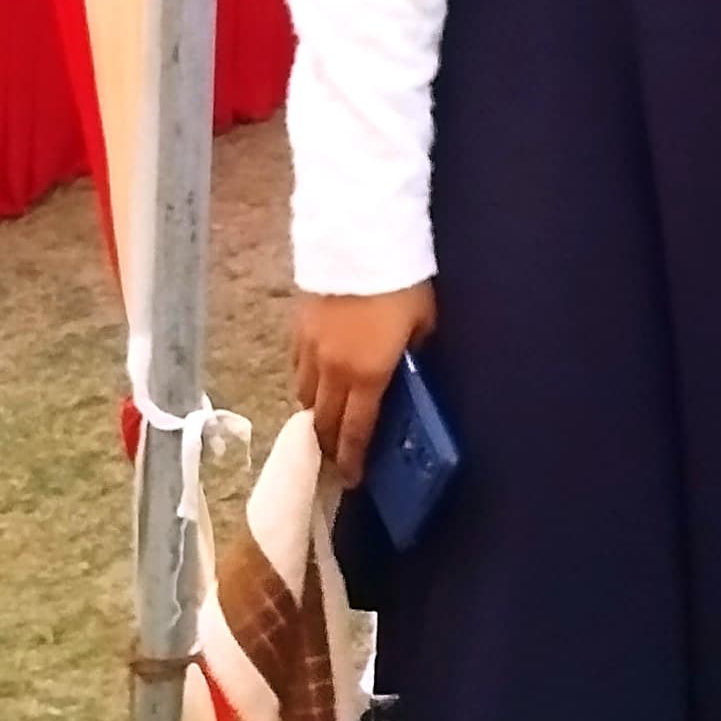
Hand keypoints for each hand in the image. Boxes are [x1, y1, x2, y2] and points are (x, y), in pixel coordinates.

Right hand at [294, 282, 435, 486]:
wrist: (359, 241)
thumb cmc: (401, 284)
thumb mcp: (424, 324)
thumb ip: (414, 355)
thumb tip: (408, 370)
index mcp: (367, 376)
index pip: (355, 431)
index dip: (352, 459)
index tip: (351, 480)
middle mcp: (333, 371)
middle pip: (322, 421)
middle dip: (327, 446)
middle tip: (333, 461)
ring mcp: (310, 349)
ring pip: (304, 395)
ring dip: (314, 414)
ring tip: (322, 423)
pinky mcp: (297, 327)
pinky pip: (296, 366)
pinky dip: (304, 381)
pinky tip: (313, 381)